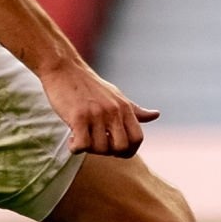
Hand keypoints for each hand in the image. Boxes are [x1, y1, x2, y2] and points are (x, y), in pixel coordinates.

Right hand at [39, 61, 158, 156]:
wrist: (64, 69)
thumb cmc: (89, 86)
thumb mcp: (116, 96)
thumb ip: (134, 110)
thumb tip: (156, 115)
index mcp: (124, 107)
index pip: (138, 138)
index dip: (129, 150)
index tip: (115, 150)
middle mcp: (113, 111)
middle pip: (121, 147)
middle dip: (109, 152)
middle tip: (96, 144)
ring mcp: (96, 114)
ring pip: (100, 148)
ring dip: (89, 149)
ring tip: (81, 137)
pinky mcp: (78, 116)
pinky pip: (82, 145)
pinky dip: (76, 148)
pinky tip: (72, 140)